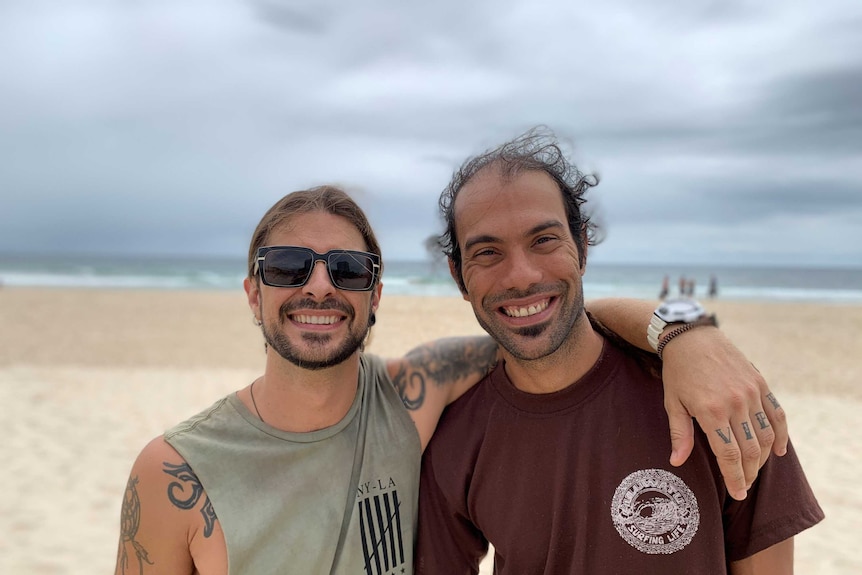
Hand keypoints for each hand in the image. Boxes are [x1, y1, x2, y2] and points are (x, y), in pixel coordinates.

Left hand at [660, 326, 787, 500]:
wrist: (692, 337)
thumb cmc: (678, 372)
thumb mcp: (672, 403)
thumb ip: (680, 434)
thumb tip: (678, 462)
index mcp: (711, 411)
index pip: (729, 455)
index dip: (735, 478)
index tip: (738, 494)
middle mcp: (735, 403)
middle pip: (750, 450)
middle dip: (749, 473)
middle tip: (743, 486)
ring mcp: (751, 393)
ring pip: (766, 436)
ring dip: (763, 459)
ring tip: (754, 471)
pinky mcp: (761, 384)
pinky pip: (777, 414)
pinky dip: (780, 435)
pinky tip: (777, 450)